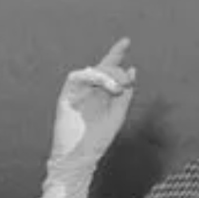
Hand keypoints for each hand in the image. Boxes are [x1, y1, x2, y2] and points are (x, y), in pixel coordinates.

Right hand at [48, 39, 136, 173]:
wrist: (80, 157)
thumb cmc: (98, 139)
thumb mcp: (119, 114)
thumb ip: (125, 94)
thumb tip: (132, 70)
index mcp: (101, 94)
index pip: (108, 69)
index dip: (116, 54)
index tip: (126, 41)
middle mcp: (89, 90)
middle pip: (102, 68)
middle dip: (117, 71)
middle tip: (125, 84)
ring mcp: (77, 93)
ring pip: (90, 70)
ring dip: (106, 75)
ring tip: (116, 88)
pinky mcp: (66, 97)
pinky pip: (76, 77)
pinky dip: (91, 77)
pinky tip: (104, 87)